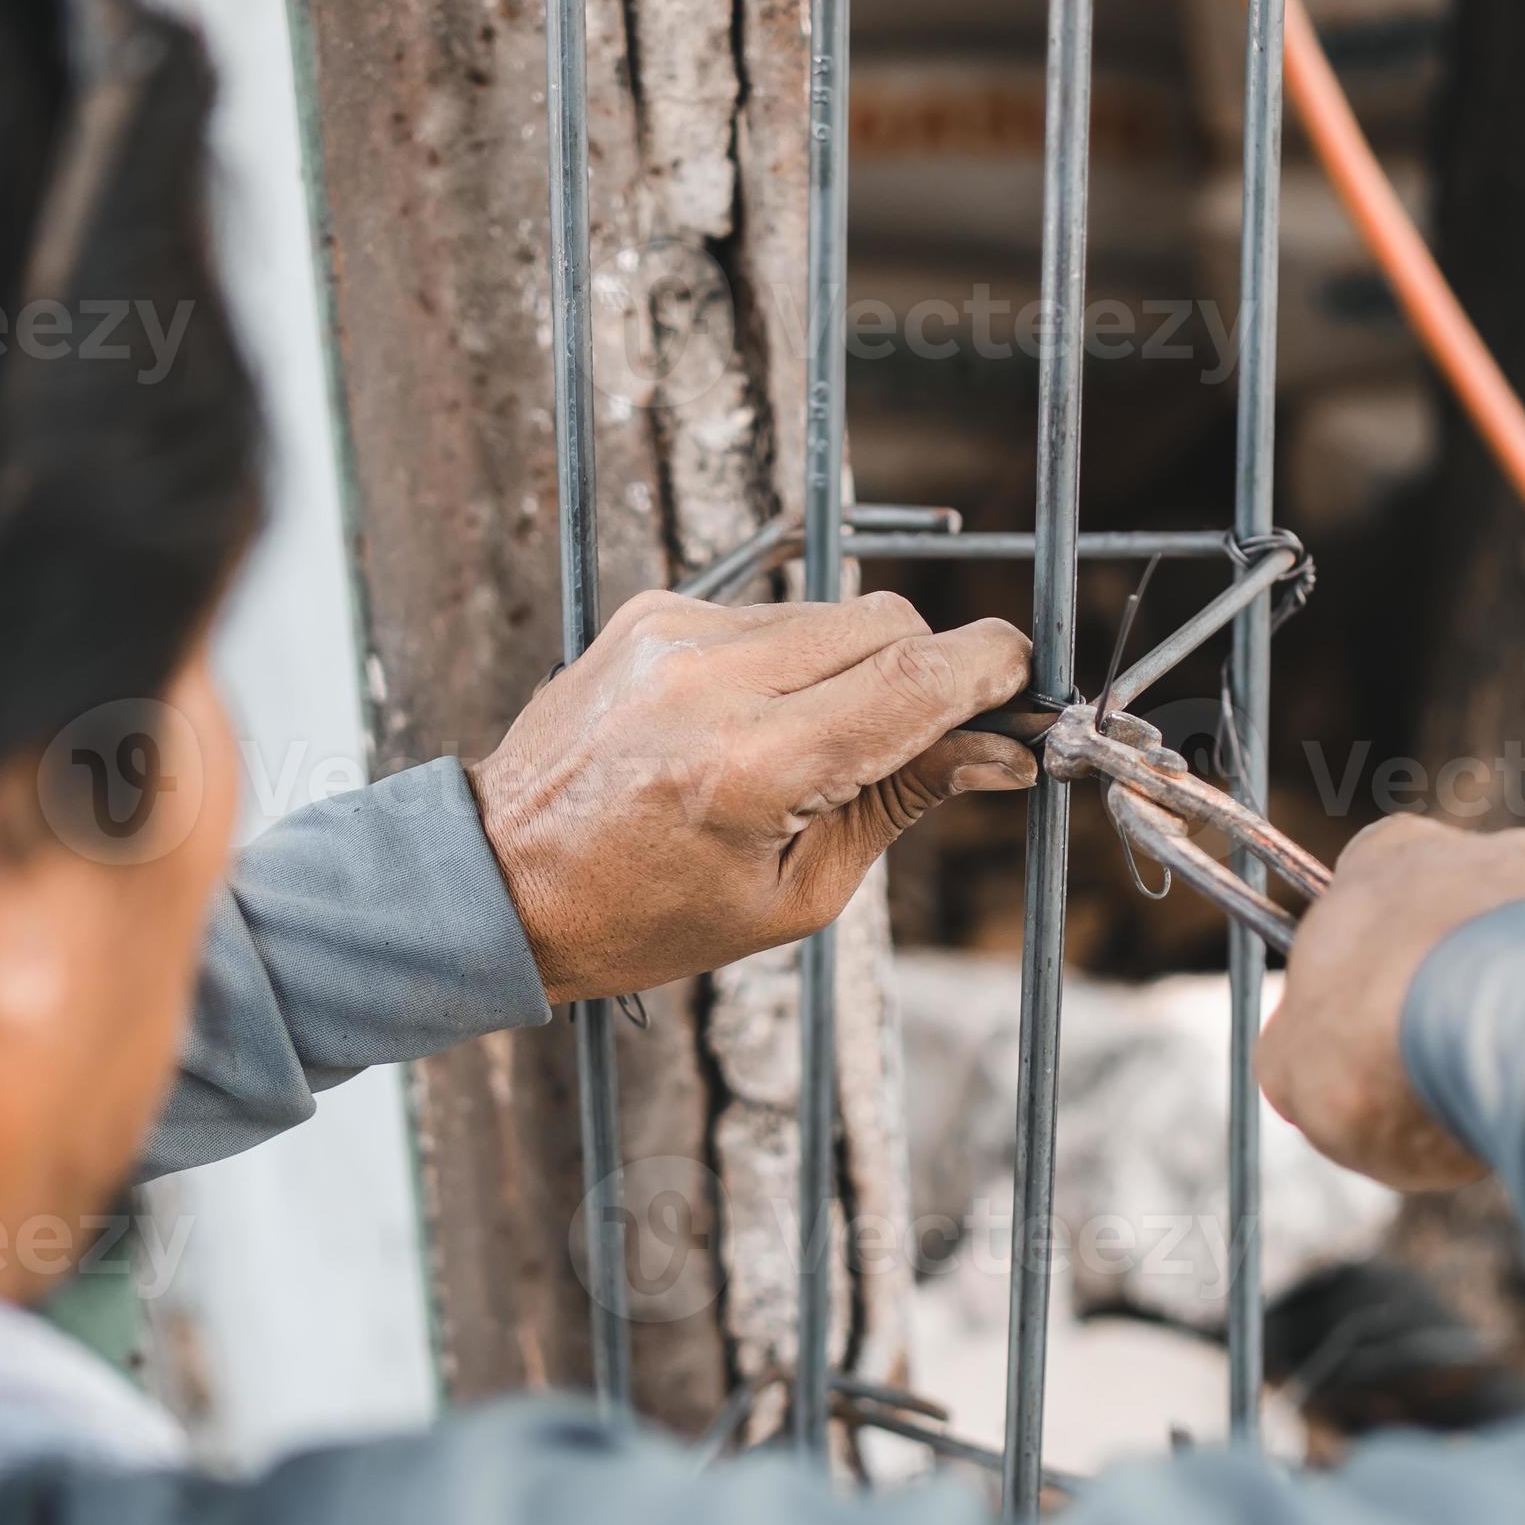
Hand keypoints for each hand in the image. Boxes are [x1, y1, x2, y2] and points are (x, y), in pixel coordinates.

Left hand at [471, 588, 1035, 1002]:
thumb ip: (898, 804)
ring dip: (857, 666)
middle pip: (887, 624)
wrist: (501, 879)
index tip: (1023, 681)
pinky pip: (767, 614)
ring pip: (831, 612)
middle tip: (928, 737)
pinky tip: (752, 722)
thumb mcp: (793, 895)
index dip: (988, 672)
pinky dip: (790, 659)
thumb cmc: (644, 913)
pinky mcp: (653, 612)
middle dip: (928, 670)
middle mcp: (711, 680)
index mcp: (750, 766)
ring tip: (816, 746)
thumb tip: (998, 753)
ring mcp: (675, 634)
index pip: (913, 681)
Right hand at [1256, 816, 1524, 1191]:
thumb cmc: (1391, 1043)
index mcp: (1385, 861)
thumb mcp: (1297, 1071)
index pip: (1366, 890)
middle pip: (1470, 920)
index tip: (1366, 1033)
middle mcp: (1487, 853)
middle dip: (1462, 988)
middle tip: (1452, 1070)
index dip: (1365, 967)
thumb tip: (1306, 1074)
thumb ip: (1300, 1058)